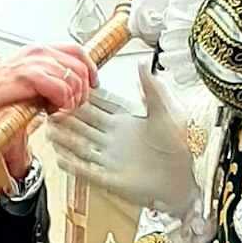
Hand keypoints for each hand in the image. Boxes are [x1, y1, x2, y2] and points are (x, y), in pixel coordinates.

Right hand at [0, 43, 95, 116]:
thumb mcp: (30, 78)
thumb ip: (50, 77)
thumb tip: (72, 87)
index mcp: (40, 50)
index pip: (77, 51)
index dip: (90, 68)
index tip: (93, 84)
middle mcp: (39, 52)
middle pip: (79, 67)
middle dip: (81, 91)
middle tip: (71, 106)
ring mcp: (34, 62)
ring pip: (73, 80)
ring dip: (70, 101)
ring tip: (57, 110)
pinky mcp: (29, 75)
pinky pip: (61, 90)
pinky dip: (61, 104)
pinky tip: (51, 111)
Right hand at [47, 65, 200, 217]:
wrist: (192, 173)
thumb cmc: (184, 142)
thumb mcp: (167, 110)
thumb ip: (151, 87)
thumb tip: (142, 63)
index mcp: (128, 122)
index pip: (99, 108)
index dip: (83, 100)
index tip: (66, 90)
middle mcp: (116, 140)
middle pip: (85, 127)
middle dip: (67, 118)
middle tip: (49, 108)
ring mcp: (113, 160)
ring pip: (82, 147)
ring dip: (66, 140)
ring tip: (48, 131)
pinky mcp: (114, 179)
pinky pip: (89, 171)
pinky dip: (74, 165)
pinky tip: (60, 158)